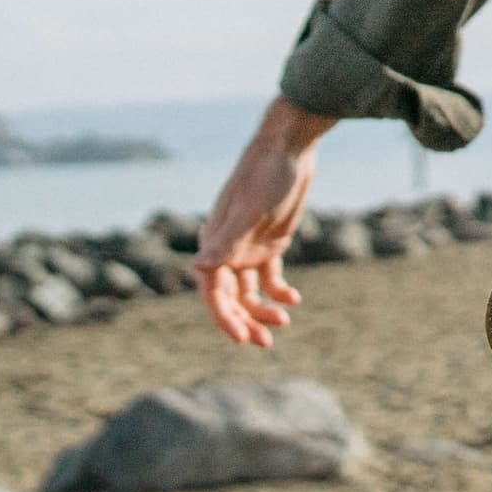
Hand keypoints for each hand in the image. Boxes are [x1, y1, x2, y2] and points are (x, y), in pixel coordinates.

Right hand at [194, 96, 333, 347]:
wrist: (289, 149)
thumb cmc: (266, 175)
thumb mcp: (249, 210)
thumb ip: (226, 242)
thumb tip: (197, 268)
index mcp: (213, 244)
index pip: (212, 293)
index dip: (224, 318)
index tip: (241, 339)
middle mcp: (226, 250)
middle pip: (230, 298)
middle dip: (244, 321)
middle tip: (265, 342)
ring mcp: (248, 248)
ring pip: (249, 291)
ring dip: (262, 309)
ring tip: (283, 321)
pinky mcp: (270, 243)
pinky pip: (270, 277)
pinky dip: (279, 291)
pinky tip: (294, 299)